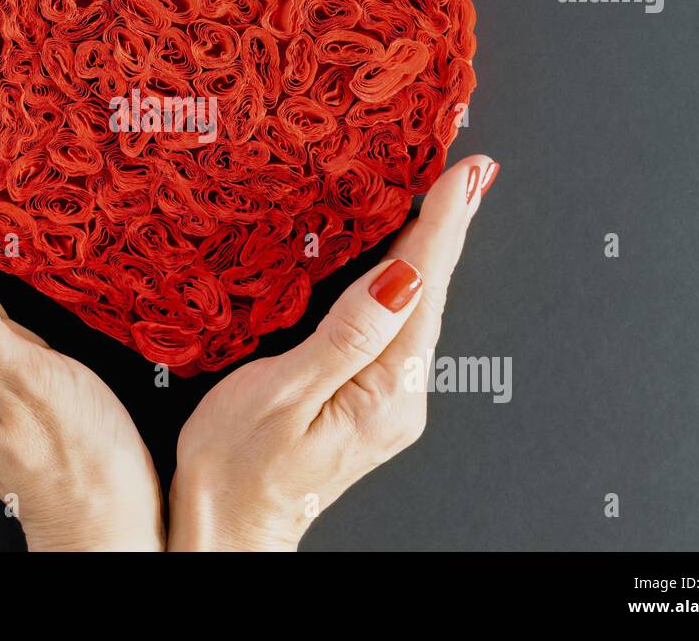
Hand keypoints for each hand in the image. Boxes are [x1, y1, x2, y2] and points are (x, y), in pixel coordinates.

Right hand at [168, 154, 496, 550]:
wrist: (227, 529)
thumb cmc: (236, 468)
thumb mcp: (281, 393)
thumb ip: (345, 335)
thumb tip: (400, 276)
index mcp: (384, 391)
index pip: (422, 289)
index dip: (444, 224)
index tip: (467, 173)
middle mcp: (401, 396)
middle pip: (430, 295)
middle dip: (448, 226)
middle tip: (471, 169)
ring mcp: (389, 400)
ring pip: (416, 308)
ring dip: (430, 248)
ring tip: (450, 196)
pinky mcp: (370, 398)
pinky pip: (395, 325)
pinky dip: (404, 280)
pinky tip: (405, 256)